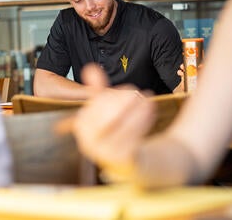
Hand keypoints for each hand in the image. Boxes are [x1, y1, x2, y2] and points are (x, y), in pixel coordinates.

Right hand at [68, 63, 156, 181]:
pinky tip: (149, 110)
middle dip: (122, 101)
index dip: (110, 96)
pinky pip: (131, 139)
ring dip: (135, 110)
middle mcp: (88, 143)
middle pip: (104, 116)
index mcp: (82, 129)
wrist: (134, 163)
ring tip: (148, 99)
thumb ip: (99, 91)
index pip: (93, 108)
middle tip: (137, 92)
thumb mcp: (108, 111)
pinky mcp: (122, 162)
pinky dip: (141, 121)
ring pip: (119, 127)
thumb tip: (91, 68)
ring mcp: (104, 154)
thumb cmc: (118, 133)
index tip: (129, 89)